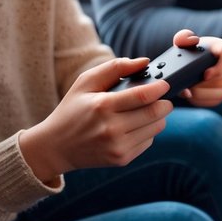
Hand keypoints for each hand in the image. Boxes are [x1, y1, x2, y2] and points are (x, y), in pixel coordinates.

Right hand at [18, 57, 173, 183]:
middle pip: (155, 113)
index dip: (160, 88)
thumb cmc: (72, 110)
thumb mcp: (85, 83)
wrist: (55, 147)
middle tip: (162, 98)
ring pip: (157, 128)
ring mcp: (118, 146)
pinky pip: (149, 141)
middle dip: (164, 103)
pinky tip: (133, 127)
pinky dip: (147, 131)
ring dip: (158, 117)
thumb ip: (115, 68)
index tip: (165, 84)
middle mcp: (111, 129)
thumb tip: (144, 61)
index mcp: (102, 106)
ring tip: (146, 111)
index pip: (143, 95)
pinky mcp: (122, 159)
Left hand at [171, 29, 221, 106]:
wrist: (191, 64)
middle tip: (187, 86)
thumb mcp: (183, 41)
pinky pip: (215, 100)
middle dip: (204, 85)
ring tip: (187, 90)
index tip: (205, 75)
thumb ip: (183, 37)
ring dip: (201, 94)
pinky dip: (201, 100)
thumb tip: (192, 41)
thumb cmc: (190, 51)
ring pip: (220, 93)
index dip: (220, 68)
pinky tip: (191, 95)